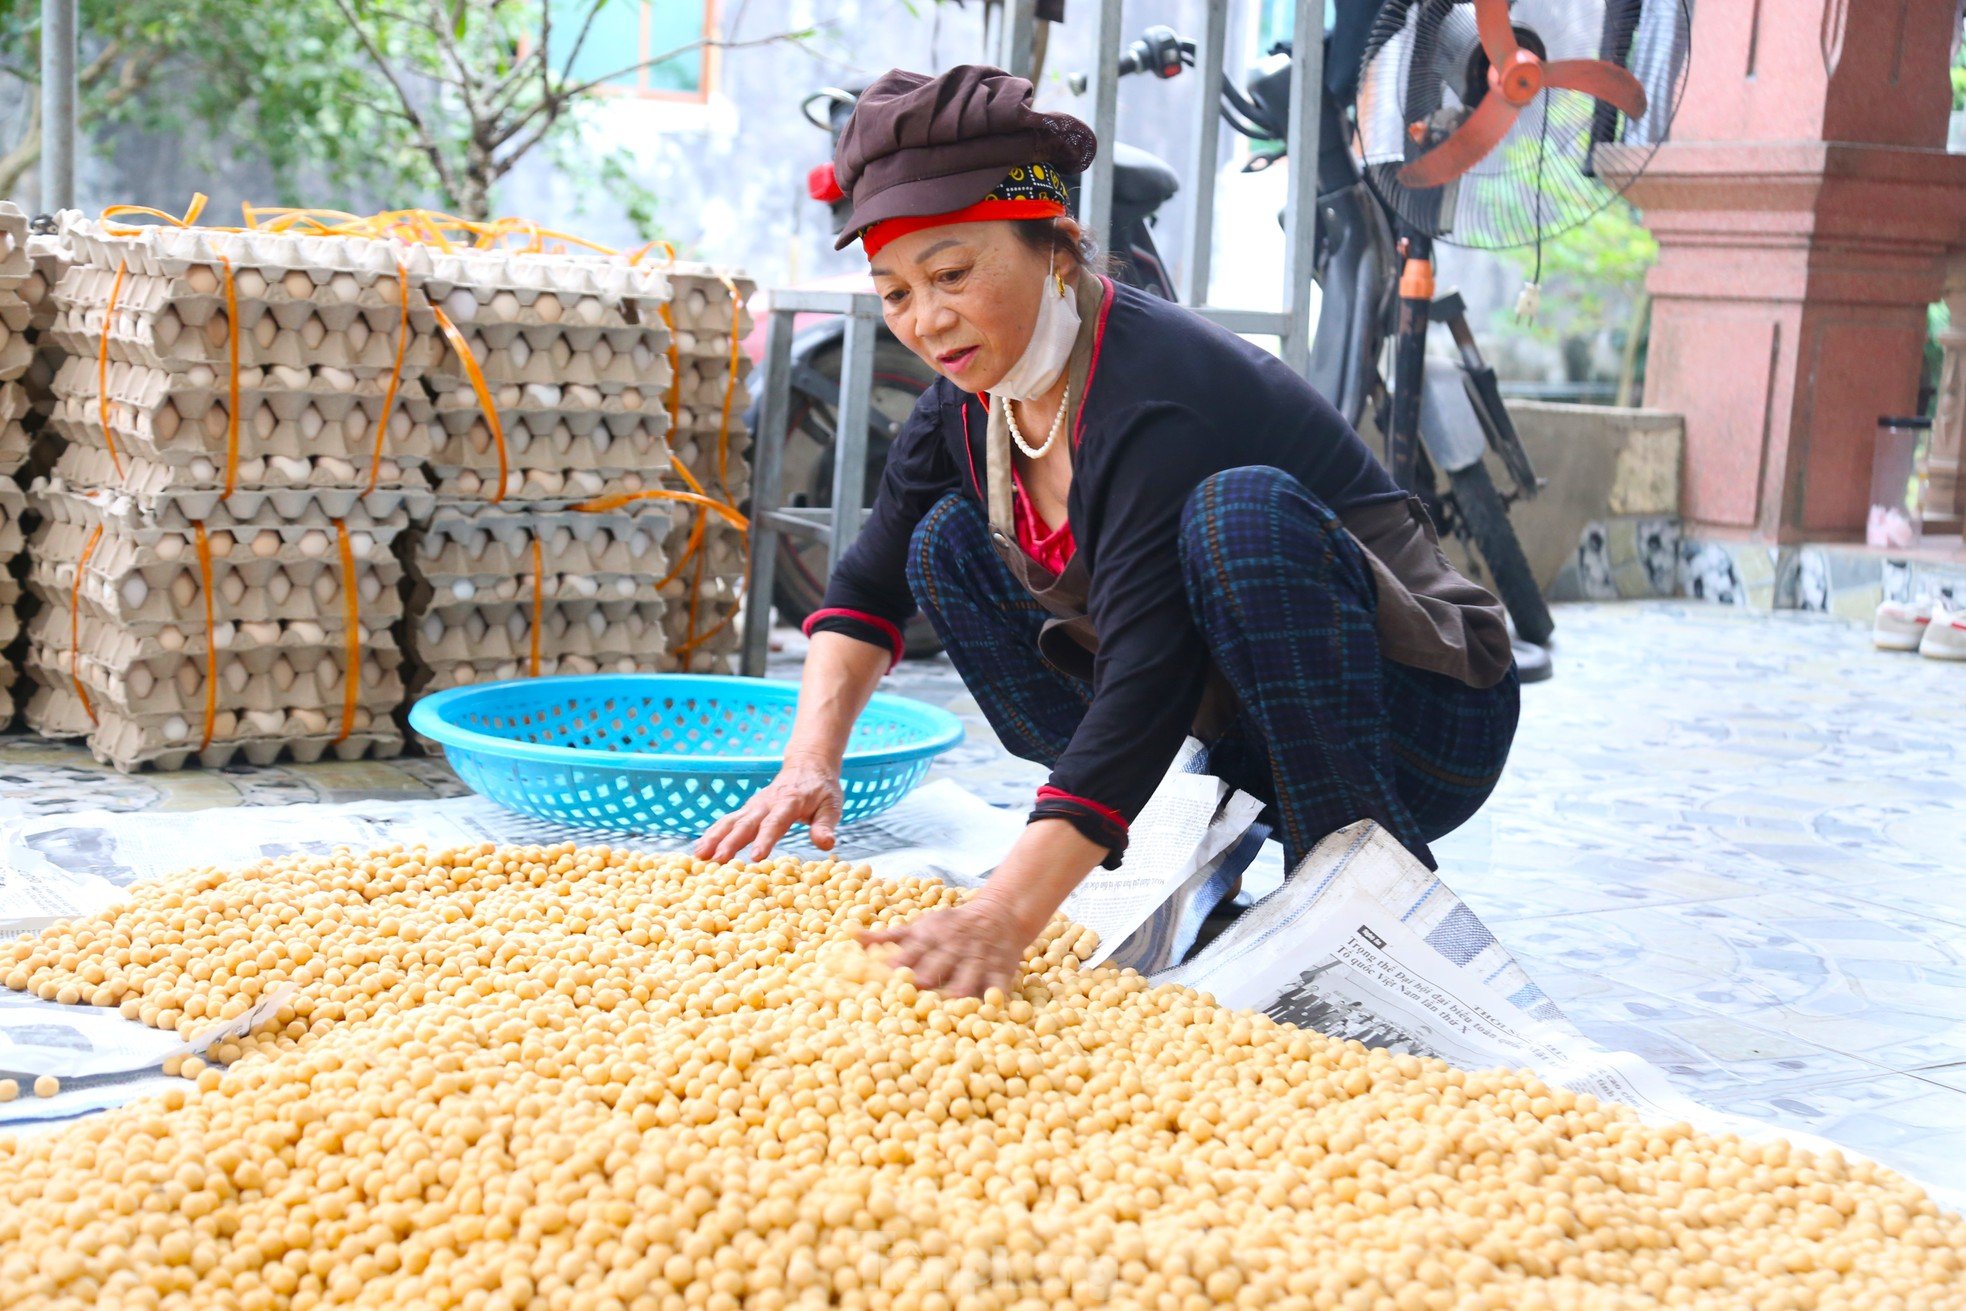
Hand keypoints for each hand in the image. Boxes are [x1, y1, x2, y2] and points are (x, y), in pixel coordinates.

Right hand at [694, 756, 843, 862]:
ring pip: (731, 821)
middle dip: (730, 842)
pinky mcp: (748, 808)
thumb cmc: (821, 790)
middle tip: (717, 861)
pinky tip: (700, 849)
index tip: (756, 857)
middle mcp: (767, 802)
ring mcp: (755, 805)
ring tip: (699, 855)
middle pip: (746, 823)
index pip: (776, 822)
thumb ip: (825, 825)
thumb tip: (826, 844)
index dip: (765, 839)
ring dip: (714, 837)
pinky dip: (713, 834)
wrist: (808, 765)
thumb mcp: (832, 805)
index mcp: (789, 801)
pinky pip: (728, 821)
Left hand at [855, 891, 1044, 998]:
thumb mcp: (921, 926)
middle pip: (936, 967)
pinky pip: (997, 987)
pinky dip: (992, 1000)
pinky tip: (986, 1013)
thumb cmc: (952, 925)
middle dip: (924, 983)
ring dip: (957, 993)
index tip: (881, 984)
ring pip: (966, 978)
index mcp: (930, 937)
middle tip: (909, 1003)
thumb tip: (852, 936)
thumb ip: (888, 937)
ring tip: (947, 1012)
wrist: (999, 913)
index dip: (897, 968)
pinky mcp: (1000, 970)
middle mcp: (952, 948)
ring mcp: (977, 959)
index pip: (911, 953)